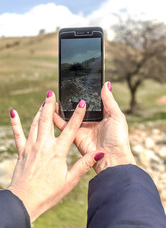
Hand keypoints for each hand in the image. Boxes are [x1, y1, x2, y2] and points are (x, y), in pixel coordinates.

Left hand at [8, 91, 103, 221]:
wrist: (25, 200)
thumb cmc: (48, 192)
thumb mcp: (70, 180)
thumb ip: (84, 164)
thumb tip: (99, 152)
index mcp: (57, 151)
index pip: (70, 128)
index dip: (77, 114)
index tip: (81, 103)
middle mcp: (44, 145)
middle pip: (48, 120)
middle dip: (50, 104)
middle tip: (51, 92)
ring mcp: (31, 146)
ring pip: (35, 123)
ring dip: (40, 110)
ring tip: (44, 101)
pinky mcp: (22, 151)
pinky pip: (18, 133)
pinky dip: (15, 122)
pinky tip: (13, 112)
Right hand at [54, 82, 135, 173]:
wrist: (112, 158)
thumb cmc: (118, 137)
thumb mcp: (116, 116)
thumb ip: (109, 100)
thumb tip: (106, 84)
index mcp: (102, 115)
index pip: (91, 102)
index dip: (84, 94)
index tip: (77, 84)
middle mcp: (91, 121)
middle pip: (79, 109)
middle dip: (71, 100)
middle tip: (63, 90)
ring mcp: (82, 129)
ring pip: (70, 116)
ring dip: (62, 108)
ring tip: (54, 98)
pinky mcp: (75, 136)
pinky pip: (64, 126)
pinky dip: (57, 119)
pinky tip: (50, 111)